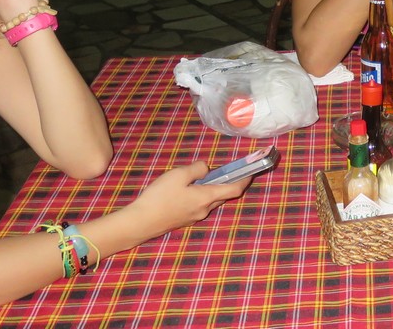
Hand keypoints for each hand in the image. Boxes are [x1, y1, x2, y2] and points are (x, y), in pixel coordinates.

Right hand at [127, 162, 252, 236]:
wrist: (140, 222)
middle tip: (227, 169)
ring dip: (213, 189)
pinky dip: (201, 195)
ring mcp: (195, 217)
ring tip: (200, 177)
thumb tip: (207, 170)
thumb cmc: (160, 197)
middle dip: (228, 182)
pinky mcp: (185, 220)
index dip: (245, 179)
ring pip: (211, 200)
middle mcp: (205, 210)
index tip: (252, 170)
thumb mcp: (178, 175)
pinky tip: (186, 189)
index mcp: (207, 197)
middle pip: (223, 195)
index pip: (235, 189)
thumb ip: (197, 169)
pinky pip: (199, 205)